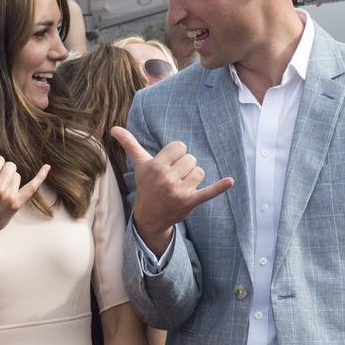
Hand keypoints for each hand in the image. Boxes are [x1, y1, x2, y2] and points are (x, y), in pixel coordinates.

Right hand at [110, 126, 233, 254]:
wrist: (150, 216)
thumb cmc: (147, 184)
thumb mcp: (139, 164)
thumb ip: (129, 144)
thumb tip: (113, 128)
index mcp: (155, 166)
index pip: (180, 146)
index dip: (176, 154)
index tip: (168, 164)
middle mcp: (166, 178)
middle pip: (190, 158)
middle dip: (184, 167)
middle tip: (173, 178)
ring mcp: (179, 191)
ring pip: (199, 171)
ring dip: (193, 178)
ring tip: (181, 186)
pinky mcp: (190, 202)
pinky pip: (208, 192)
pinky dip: (219, 187)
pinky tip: (230, 181)